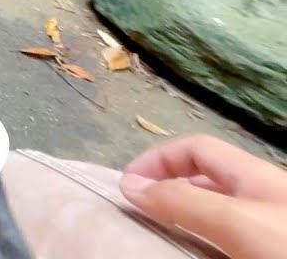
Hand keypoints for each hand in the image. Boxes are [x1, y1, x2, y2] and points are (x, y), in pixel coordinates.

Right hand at [119, 134, 286, 258]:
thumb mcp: (234, 220)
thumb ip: (182, 200)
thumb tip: (128, 184)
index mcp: (252, 173)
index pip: (194, 148)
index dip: (156, 159)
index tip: (127, 187)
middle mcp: (261, 195)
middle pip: (203, 182)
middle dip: (165, 193)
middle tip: (138, 218)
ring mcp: (268, 227)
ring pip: (215, 217)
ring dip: (183, 224)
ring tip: (160, 240)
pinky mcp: (266, 251)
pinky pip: (227, 243)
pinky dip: (203, 246)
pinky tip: (193, 256)